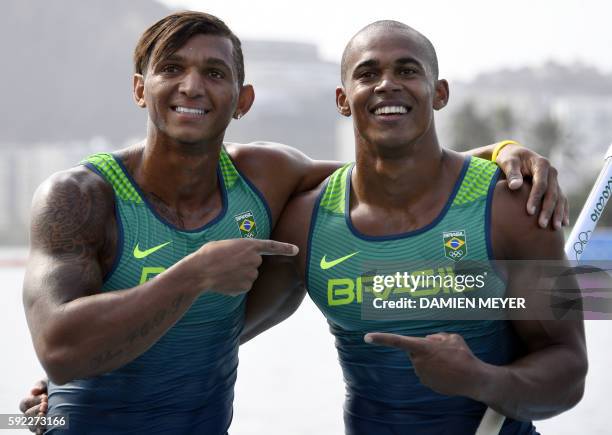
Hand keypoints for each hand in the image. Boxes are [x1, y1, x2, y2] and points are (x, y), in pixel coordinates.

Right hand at [18, 379, 47, 433]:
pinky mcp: (42, 428)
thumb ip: (40, 386)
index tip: (45, 397)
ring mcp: (35, 423)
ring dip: (39, 421)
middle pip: (27, 416)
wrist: (63, 395)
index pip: (25, 403)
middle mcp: (29, 414)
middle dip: (36, 410)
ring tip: (46, 416)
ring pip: (32, 426)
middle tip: (46, 405)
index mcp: (27, 402)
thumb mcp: (46, 383)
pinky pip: (39, 432)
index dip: (34, 401)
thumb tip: (34, 391)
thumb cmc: (52, 387)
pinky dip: (41, 431)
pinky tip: (46, 430)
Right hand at [187, 238, 297, 295]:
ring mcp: (251, 275)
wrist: (200, 271)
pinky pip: (243, 286)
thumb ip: (239, 250)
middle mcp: (254, 260)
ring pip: (249, 275)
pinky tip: (224, 281)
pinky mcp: (246, 287)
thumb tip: (240, 260)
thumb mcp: (226, 244)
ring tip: (223, 271)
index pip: (272, 246)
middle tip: (227, 262)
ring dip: (239, 274)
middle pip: (255, 263)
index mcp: (250, 245)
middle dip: (244, 263)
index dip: (285, 248)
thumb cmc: (209, 254)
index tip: (296, 250)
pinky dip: (235, 285)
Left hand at [364, 332, 485, 397]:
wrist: (473, 379)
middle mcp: (418, 361)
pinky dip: (435, 371)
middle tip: (444, 352)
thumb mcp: (452, 337)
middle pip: (416, 350)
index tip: (367, 337)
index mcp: (422, 347)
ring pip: (422, 361)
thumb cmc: (463, 355)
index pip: (397, 341)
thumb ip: (436, 336)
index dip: (381, 338)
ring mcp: (421, 374)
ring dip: (432, 360)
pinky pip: (427, 372)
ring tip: (449, 363)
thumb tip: (428, 340)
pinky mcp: (426, 383)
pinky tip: (448, 372)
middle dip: (425, 349)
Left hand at [495, 143, 568, 229]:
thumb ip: (512, 173)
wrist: (515, 155)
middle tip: (541, 224)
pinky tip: (563, 223)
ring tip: (555, 228)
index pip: (540, 183)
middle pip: (552, 193)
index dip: (536, 198)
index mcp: (541, 164)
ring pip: (560, 198)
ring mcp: (554, 180)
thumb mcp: (508, 162)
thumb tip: (515, 186)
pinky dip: (563, 211)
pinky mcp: (554, 187)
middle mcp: (551, 172)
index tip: (529, 212)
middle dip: (548, 210)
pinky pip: (561, 200)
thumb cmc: (509, 159)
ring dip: (558, 213)